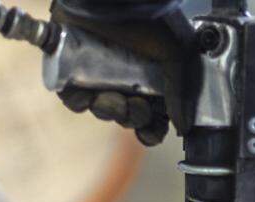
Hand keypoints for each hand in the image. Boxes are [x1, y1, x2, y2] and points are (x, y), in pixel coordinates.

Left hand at [49, 1, 200, 145]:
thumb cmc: (151, 15)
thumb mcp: (177, 54)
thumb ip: (180, 92)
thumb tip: (184, 126)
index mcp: (151, 75)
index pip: (151, 115)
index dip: (151, 129)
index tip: (150, 132)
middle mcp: (125, 74)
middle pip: (126, 115)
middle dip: (132, 118)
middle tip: (136, 106)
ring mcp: (97, 70)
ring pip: (100, 108)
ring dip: (109, 112)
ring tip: (113, 100)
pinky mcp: (70, 63)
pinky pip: (71, 95)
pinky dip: (79, 101)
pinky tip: (90, 95)